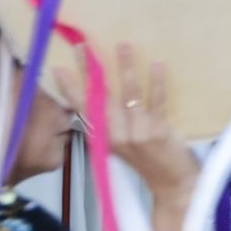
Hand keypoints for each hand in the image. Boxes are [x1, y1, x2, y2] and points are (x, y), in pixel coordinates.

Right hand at [54, 44, 197, 230]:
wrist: (172, 185)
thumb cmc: (148, 161)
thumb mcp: (121, 146)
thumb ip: (110, 126)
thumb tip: (100, 97)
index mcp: (104, 138)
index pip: (83, 109)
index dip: (70, 89)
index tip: (58, 68)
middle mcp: (116, 136)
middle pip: (100, 97)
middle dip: (91, 71)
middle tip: (83, 47)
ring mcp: (136, 134)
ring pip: (129, 95)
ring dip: (126, 68)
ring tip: (124, 45)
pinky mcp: (158, 132)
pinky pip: (157, 102)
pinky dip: (157, 82)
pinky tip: (158, 64)